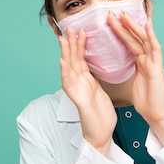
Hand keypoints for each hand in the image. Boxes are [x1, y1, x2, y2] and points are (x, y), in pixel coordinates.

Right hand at [59, 27, 115, 155]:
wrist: (101, 135)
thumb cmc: (100, 115)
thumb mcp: (99, 91)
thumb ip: (94, 79)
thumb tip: (95, 67)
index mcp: (86, 81)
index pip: (81, 59)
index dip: (80, 45)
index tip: (81, 30)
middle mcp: (79, 84)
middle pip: (73, 60)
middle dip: (71, 44)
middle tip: (69, 27)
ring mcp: (77, 92)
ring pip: (69, 70)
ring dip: (66, 54)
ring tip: (63, 40)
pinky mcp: (78, 101)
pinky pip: (70, 85)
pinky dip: (66, 74)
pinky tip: (63, 63)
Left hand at [108, 11, 163, 144]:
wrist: (157, 114)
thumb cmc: (147, 102)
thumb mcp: (134, 83)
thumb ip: (130, 72)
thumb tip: (119, 67)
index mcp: (141, 63)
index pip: (129, 43)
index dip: (120, 32)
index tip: (109, 23)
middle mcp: (148, 60)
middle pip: (135, 38)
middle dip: (124, 25)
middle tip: (112, 13)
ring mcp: (153, 62)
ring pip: (144, 39)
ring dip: (134, 26)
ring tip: (124, 15)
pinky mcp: (157, 68)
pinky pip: (155, 49)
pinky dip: (151, 36)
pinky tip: (147, 25)